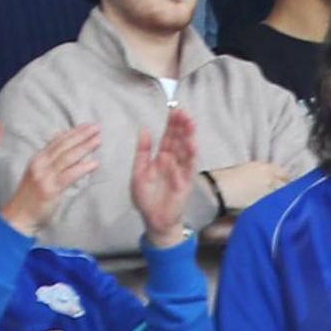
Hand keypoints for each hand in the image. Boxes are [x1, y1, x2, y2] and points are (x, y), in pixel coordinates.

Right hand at [0, 124, 107, 237]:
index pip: (58, 141)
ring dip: (85, 147)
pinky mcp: (51, 189)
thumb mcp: (36, 171)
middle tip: (97, 127)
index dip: (74, 131)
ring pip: (68, 157)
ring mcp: (45, 176)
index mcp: (38, 159)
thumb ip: (49, 155)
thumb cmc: (30, 196)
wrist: (18, 217)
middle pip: (64, 146)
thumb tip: (58, 135)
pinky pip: (70, 175)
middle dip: (82, 135)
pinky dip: (83, 168)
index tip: (89, 125)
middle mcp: (40, 164)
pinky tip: (95, 163)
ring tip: (98, 140)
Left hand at [128, 111, 201, 247]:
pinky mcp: (186, 181)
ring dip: (189, 136)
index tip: (174, 110)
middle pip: (179, 140)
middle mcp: (173, 161)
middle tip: (183, 113)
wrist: (153, 219)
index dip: (171, 124)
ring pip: (186, 150)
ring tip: (190, 123)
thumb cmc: (145, 197)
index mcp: (161, 157)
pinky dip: (190, 156)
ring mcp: (181, 170)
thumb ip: (142, 152)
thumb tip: (145, 129)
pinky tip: (192, 144)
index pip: (168, 137)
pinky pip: (189, 167)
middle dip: (182, 126)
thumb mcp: (138, 173)